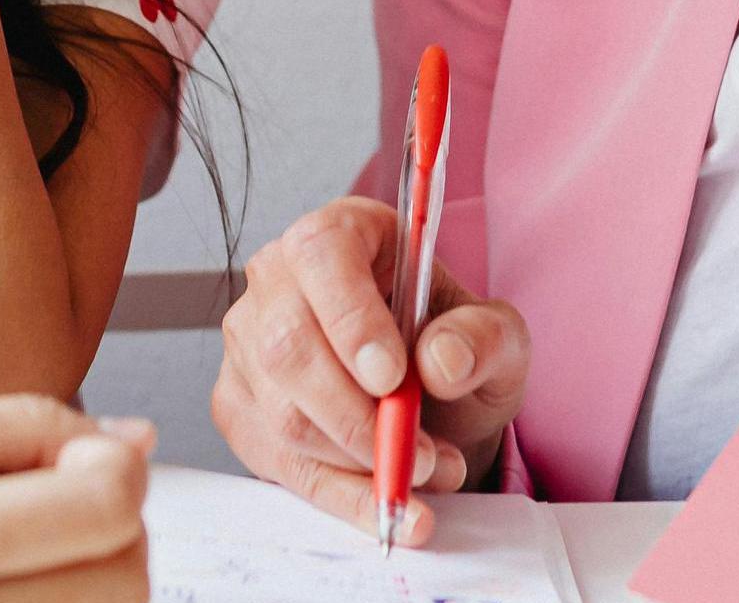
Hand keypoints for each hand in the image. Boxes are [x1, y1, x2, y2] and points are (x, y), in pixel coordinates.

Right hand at [211, 197, 529, 547]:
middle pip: (288, 345)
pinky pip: (278, 464)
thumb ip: (482, 338)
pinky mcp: (240, 407)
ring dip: (360, 461)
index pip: (321, 253)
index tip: (392, 377)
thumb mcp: (498, 337)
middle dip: (358, 416)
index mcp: (343, 232)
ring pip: (283, 414)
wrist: (438, 405)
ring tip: (427, 470)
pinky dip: (339, 497)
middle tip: (424, 453)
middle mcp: (279, 278)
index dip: (350, 316)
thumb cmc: (453, 350)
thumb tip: (439, 360)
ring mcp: (248, 344)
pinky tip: (387, 506)